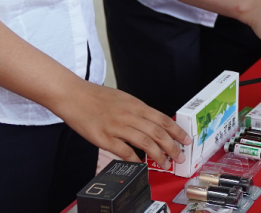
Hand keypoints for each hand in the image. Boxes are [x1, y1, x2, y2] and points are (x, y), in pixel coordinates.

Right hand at [55, 79, 191, 168]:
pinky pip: (123, 151)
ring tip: (165, 163)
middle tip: (179, 156)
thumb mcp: (123, 99)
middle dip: (172, 146)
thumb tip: (153, 123)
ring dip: (158, 155)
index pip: (162, 119)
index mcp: (135, 105)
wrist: (74, 95)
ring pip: (144, 143)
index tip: (186, 140)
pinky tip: (141, 164)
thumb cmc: (97, 97)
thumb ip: (138, 111)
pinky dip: (135, 159)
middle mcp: (129, 115)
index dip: (177, 131)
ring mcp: (116, 127)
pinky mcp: (104, 138)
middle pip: (157, 132)